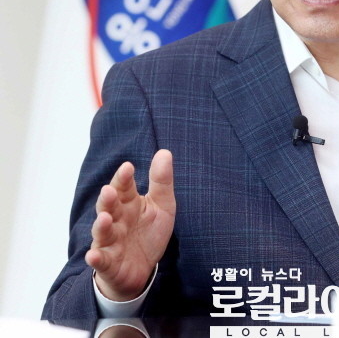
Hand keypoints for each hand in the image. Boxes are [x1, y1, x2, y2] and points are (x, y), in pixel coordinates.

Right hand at [85, 149, 175, 300]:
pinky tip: (92, 255)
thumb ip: (161, 180)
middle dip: (108, 199)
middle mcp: (116, 219)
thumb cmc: (149, 232)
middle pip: (109, 206)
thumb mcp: (162, 205)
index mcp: (128, 203)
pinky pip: (100, 260)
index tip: (128, 167)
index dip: (124, 178)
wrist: (143, 269)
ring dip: (101, 225)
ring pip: (102, 231)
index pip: (124, 187)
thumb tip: (164, 151)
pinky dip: (95, 258)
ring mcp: (110, 241)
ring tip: (104, 218)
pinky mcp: (108, 263)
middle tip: (109, 190)